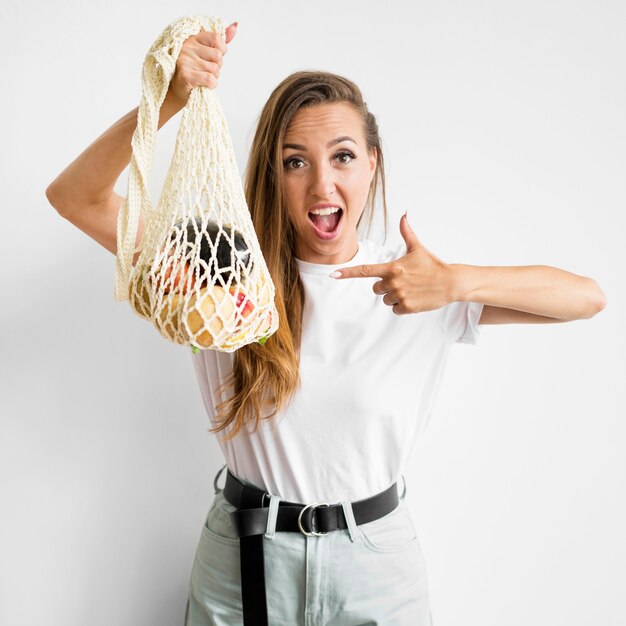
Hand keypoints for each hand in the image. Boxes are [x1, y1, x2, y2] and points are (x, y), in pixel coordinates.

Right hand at [167, 21, 237, 104]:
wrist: (179, 90)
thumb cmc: (196, 70)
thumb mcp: (208, 53)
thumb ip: (221, 40)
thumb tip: (235, 25)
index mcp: (194, 38)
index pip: (217, 38)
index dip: (222, 50)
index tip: (215, 58)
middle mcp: (188, 46)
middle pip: (218, 56)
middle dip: (217, 67)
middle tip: (206, 70)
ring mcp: (185, 59)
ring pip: (215, 69)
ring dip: (214, 77)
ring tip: (202, 77)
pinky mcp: (185, 74)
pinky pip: (210, 79)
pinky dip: (211, 85)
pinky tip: (204, 85)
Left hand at [331, 213, 456, 314]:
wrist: (451, 282)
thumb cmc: (432, 264)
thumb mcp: (417, 248)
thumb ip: (407, 233)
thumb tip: (404, 215)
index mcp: (392, 267)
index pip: (364, 271)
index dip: (347, 273)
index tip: (333, 275)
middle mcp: (393, 282)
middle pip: (376, 289)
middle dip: (385, 287)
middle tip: (403, 281)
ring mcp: (400, 295)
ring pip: (385, 300)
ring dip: (394, 297)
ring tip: (411, 289)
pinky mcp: (407, 307)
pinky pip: (395, 309)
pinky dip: (402, 306)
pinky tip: (414, 298)